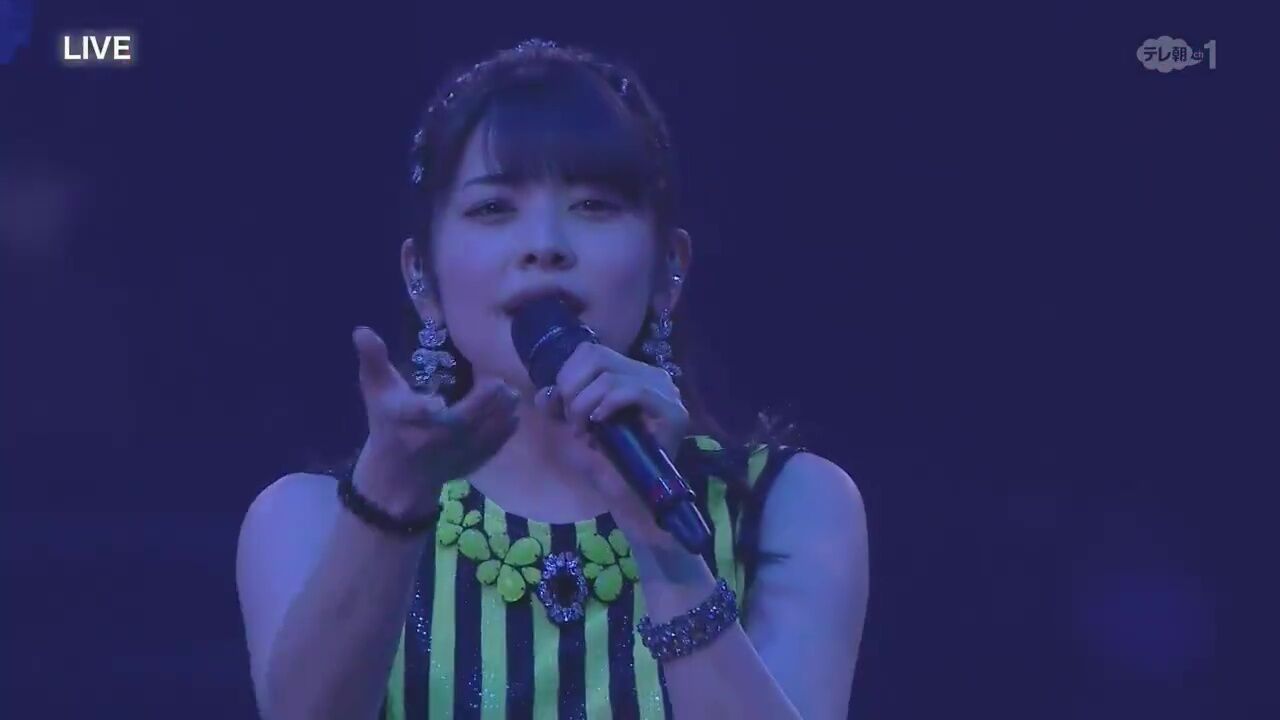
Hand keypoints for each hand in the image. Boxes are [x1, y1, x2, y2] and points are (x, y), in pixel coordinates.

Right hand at [350, 326, 518, 515]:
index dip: (422, 410)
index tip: (437, 404)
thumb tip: (362, 330)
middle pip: (461, 423)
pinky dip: (504, 430)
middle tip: (499, 381)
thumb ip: (373, 360)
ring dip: (499, 413)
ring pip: (482, 435)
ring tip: (511, 394)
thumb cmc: (388, 424)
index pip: (412, 414)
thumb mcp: (376, 392)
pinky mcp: (468, 464)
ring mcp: (451, 455)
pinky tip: (513, 413)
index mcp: (405, 420)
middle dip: (482, 402)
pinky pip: (492, 447)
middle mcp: (430, 439)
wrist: (399, 475)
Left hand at [534, 342, 689, 529]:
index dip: (567, 375)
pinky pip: (633, 390)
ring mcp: (665, 391)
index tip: (563, 410)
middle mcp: (651, 375)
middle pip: (596, 356)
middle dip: (572, 389)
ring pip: (610, 375)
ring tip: (584, 430)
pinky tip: (599, 423)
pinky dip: (608, 404)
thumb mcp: (575, 426)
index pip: (590, 351)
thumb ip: (559, 405)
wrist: (633, 502)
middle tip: (573, 423)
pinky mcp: (673, 411)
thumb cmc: (607, 465)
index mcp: (630, 373)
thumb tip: (545, 393)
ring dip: (585, 403)